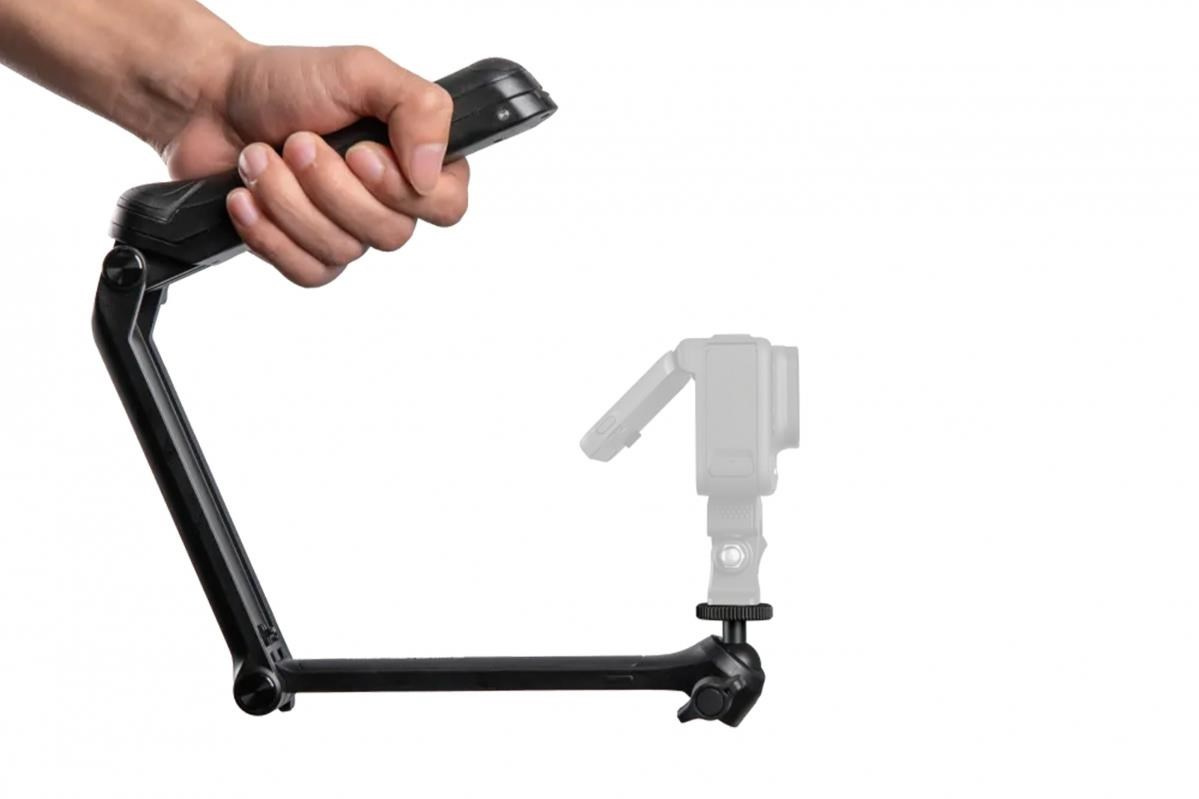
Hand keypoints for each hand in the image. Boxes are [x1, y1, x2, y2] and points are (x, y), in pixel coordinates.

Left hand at [165, 44, 468, 285]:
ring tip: (259, 158)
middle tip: (297, 143)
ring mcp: (347, 231)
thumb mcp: (362, 71)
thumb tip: (432, 170)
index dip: (402, 191)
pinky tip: (246, 199)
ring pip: (343, 251)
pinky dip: (270, 234)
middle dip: (330, 187)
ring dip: (289, 201)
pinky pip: (308, 271)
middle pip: (392, 234)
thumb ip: (420, 108)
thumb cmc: (285, 83)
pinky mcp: (306, 253)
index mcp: (414, 157)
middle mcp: (388, 200)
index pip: (447, 206)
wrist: (209, 104)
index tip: (359, 153)